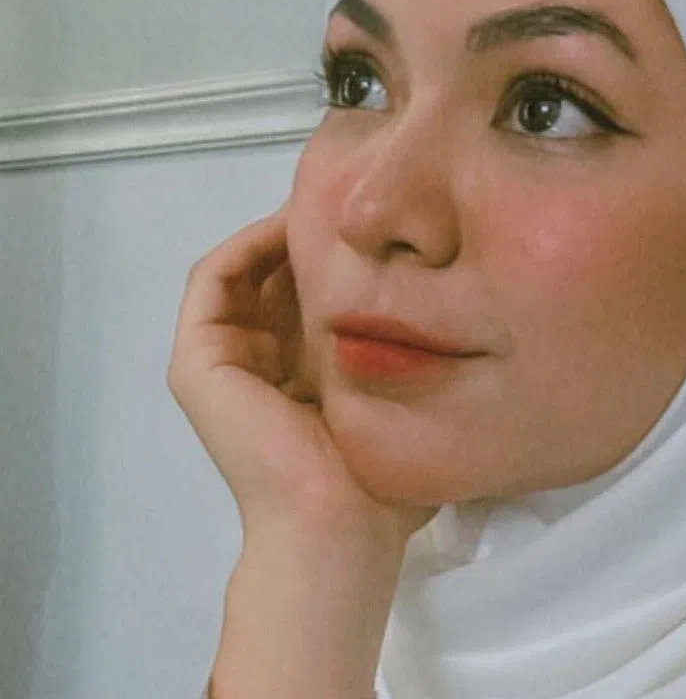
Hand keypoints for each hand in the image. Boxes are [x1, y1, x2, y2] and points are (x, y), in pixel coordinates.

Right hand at [168, 209, 432, 538]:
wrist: (338, 525)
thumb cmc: (381, 479)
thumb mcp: (402, 400)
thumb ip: (407, 358)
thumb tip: (450, 302)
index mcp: (302, 373)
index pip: (309, 293)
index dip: (340, 253)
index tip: (383, 224)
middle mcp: (260, 362)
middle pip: (277, 276)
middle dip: (314, 235)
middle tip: (355, 198)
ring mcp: (222, 362)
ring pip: (246, 271)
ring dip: (281, 232)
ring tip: (325, 202)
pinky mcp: (196, 361)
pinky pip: (212, 280)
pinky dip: (246, 245)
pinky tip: (293, 225)